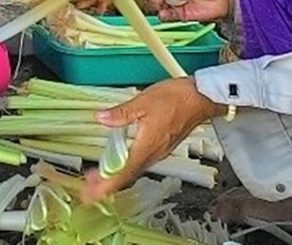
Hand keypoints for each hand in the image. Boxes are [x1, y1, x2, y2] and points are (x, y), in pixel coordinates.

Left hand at [81, 78, 224, 201]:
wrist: (202, 97)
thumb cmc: (178, 98)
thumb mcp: (144, 101)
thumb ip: (121, 113)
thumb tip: (102, 118)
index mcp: (147, 145)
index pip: (123, 173)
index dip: (106, 185)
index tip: (92, 193)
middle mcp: (154, 153)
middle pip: (127, 176)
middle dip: (107, 185)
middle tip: (89, 189)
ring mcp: (159, 151)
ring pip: (134, 170)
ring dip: (117, 176)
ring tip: (99, 176)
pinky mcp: (163, 146)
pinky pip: (142, 162)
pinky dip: (127, 166)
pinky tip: (120, 160)